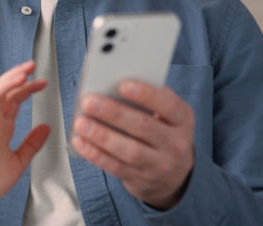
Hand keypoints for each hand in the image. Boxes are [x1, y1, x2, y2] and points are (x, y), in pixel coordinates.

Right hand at [0, 61, 49, 211]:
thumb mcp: (21, 159)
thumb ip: (32, 143)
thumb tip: (46, 128)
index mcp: (2, 126)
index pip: (14, 100)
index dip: (27, 89)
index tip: (42, 82)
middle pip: (4, 93)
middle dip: (17, 77)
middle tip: (32, 66)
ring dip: (5, 84)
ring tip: (19, 74)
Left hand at [70, 80, 194, 208]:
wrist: (173, 174)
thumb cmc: (161, 131)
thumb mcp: (166, 114)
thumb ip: (147, 99)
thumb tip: (111, 85)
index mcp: (182, 119)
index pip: (169, 105)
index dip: (146, 94)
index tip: (122, 84)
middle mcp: (175, 143)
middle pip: (144, 127)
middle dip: (114, 113)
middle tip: (89, 102)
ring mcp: (160, 165)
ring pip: (129, 151)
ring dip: (102, 136)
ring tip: (80, 123)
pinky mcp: (141, 179)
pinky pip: (116, 167)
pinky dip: (95, 154)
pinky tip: (80, 142)